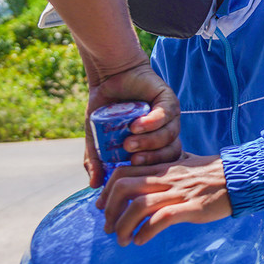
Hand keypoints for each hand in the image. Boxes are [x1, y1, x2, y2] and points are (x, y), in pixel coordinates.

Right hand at [84, 63, 181, 188]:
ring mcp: (170, 116)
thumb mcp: (97, 138)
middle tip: (132, 159)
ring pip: (169, 134)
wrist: (109, 78)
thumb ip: (96, 160)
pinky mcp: (168, 99)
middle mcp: (166, 132)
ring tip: (129, 141)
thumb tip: (94, 185)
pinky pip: (166, 114)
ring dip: (150, 141)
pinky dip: (153, 122)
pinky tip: (137, 125)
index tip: (129, 172)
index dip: (149, 171)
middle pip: (170, 152)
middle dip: (151, 158)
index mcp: (156, 145)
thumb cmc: (106, 109)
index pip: (162, 165)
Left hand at [97, 152, 231, 245]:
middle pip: (124, 188)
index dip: (106, 190)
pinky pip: (162, 219)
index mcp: (163, 168)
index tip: (101, 207)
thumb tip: (152, 172)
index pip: (122, 172)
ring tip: (122, 240)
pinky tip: (140, 240)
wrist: (242, 177)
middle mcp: (166, 178)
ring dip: (124, 225)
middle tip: (108, 227)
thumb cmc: (215, 173)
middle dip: (110, 209)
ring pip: (139, 205)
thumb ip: (167, 166)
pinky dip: (146, 231)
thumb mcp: (186, 163)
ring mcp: (179, 193)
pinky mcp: (192, 208)